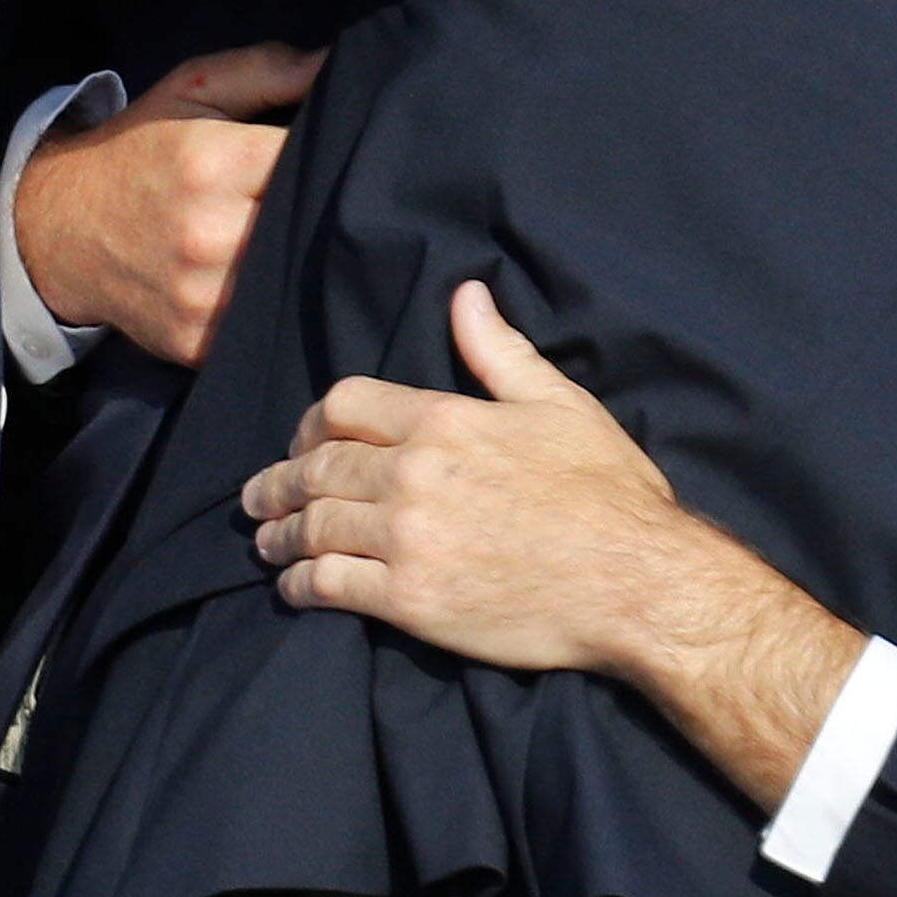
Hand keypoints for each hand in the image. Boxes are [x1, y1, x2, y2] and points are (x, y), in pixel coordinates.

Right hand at [16, 40, 319, 364]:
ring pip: (294, 279)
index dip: (336, 155)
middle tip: (324, 196)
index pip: (311, 161)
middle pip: (311, 225)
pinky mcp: (195, 342)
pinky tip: (268, 278)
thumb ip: (269, 69)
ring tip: (297, 236)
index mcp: (211, 164)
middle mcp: (207, 234)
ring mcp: (201, 296)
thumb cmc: (137, 151)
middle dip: (324, 208)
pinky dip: (273, 303)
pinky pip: (263, 324)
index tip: (339, 152)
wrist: (56, 229)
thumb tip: (337, 63)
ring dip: (303, 259)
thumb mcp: (192, 91)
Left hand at [245, 282, 864, 809]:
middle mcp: (415, 476)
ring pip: (312, 526)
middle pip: (315, 468)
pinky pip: (327, 586)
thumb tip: (466, 295)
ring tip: (266, 542)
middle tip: (258, 496)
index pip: (344, 406)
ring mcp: (408, 541)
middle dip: (278, 481)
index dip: (311, 422)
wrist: (637, 585)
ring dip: (279, 534)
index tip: (302, 440)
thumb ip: (500, 352)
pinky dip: (299, 585)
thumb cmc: (608, 494)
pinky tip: (294, 587)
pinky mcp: (409, 601)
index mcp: (447, 421)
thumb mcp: (561, 405)